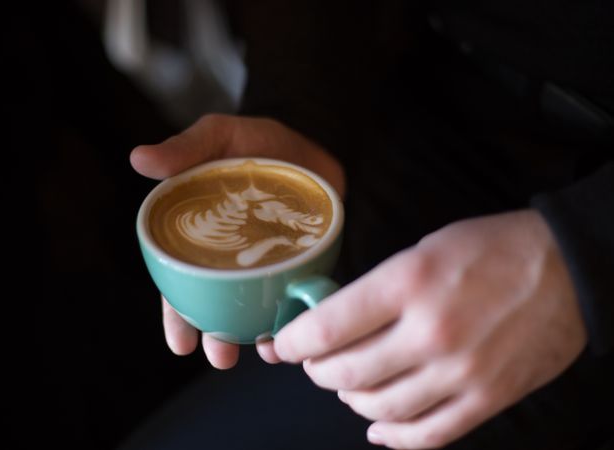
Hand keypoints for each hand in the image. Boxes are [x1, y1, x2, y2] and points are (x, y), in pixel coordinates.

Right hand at [131, 114, 344, 368]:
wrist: (311, 138)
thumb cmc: (254, 140)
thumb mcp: (218, 137)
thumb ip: (185, 149)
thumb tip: (138, 159)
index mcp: (201, 234)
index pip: (180, 281)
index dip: (176, 314)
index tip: (179, 342)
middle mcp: (231, 255)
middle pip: (215, 304)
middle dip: (215, 337)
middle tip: (220, 358)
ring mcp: (267, 262)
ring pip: (254, 308)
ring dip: (254, 335)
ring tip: (263, 351)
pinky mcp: (302, 262)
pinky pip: (294, 295)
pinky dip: (294, 316)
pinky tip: (294, 328)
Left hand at [274, 210, 585, 447]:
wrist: (566, 269)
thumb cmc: (490, 249)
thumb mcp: (423, 249)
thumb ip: (377, 290)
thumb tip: (333, 322)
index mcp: (409, 283)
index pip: (329, 327)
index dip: (293, 343)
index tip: (281, 345)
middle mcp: (432, 332)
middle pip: (347, 373)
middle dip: (318, 371)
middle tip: (315, 363)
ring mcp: (461, 372)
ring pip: (380, 408)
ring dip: (351, 400)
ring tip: (347, 387)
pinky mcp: (488, 399)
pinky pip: (428, 434)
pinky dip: (394, 436)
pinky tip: (378, 427)